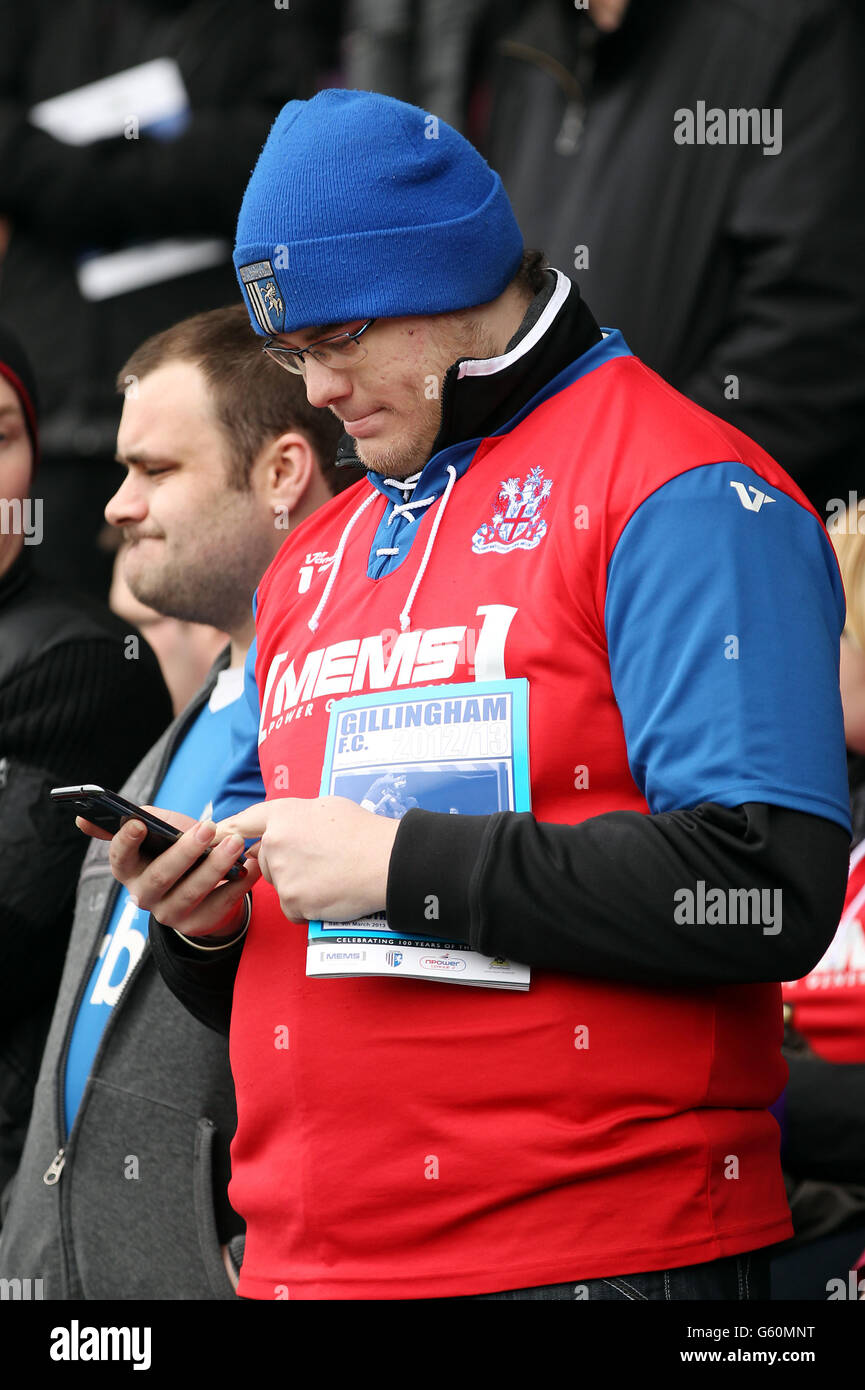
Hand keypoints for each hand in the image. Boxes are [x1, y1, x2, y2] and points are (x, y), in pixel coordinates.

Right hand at [75, 806, 261, 941]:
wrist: (203, 886)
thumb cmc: (176, 849)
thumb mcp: (158, 831)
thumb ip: (133, 820)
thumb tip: (82, 819)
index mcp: (129, 870)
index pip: (119, 859)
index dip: (126, 843)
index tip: (139, 824)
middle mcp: (144, 895)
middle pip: (160, 876)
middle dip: (185, 850)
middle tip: (208, 827)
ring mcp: (169, 914)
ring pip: (191, 892)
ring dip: (216, 867)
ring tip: (236, 844)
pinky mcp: (196, 925)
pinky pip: (219, 906)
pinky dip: (238, 885)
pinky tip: (252, 866)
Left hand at [213, 797, 397, 922]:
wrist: (385, 861)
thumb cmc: (362, 832)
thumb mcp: (327, 806)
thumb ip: (296, 816)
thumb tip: (283, 828)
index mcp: (282, 815)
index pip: (245, 822)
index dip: (229, 830)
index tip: (215, 837)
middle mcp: (275, 843)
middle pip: (264, 861)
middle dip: (282, 865)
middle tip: (316, 864)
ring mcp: (282, 874)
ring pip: (279, 886)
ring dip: (297, 887)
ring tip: (328, 877)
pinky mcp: (292, 901)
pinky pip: (292, 909)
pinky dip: (307, 908)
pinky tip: (328, 895)